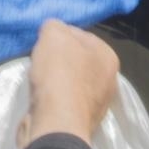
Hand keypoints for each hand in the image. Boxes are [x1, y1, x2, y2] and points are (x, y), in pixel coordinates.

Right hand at [17, 20, 118, 147]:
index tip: (44, 41)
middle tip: (41, 59)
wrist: (56, 122)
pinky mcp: (81, 120)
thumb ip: (54, 26)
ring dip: (54, 79)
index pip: (80, 35)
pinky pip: (65, 100)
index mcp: (108, 56)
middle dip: (57, 58)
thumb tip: (52, 30)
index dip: (59, 34)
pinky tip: (43, 97)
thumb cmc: (59, 72)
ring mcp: (97, 103)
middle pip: (76, 59)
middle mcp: (109, 79)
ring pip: (70, 80)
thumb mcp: (53, 34)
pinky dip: (53, 97)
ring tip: (40, 79)